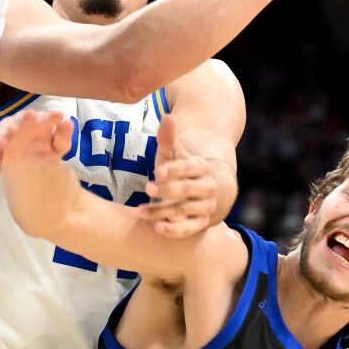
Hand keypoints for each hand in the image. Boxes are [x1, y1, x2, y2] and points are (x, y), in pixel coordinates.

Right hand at [0, 110, 72, 176]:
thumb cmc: (45, 148)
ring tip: (1, 144)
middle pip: (21, 118)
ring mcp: (7, 130)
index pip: (45, 117)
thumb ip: (64, 136)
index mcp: (40, 120)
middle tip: (29, 118)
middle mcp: (22, 121)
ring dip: (1, 136)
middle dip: (23, 119)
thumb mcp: (59, 146)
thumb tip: (68, 121)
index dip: (50, 117)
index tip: (58, 116)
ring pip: (2, 130)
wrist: (31, 161)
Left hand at [138, 114, 217, 237]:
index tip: (158, 171)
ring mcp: (206, 207)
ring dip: (163, 211)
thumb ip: (168, 138)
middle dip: (168, 189)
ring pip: (185, 210)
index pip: (191, 168)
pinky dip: (175, 231)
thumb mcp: (171, 154)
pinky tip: (157, 228)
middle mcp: (207, 187)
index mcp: (202, 167)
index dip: (175, 170)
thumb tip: (168, 117)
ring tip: (140, 211)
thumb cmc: (176, 170)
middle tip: (146, 187)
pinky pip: (190, 229)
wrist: (192, 193)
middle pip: (189, 190)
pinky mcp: (201, 223)